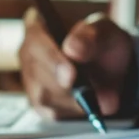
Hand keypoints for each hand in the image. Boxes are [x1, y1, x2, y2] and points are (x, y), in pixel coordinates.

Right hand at [19, 9, 133, 118]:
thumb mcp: (105, 31)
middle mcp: (28, 53)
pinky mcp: (39, 103)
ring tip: (95, 94)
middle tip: (88, 92)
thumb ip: (90, 35)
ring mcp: (30, 79)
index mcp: (38, 24)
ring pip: (44, 97)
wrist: (110, 64)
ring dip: (73, 99)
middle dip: (64, 85)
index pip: (35, 40)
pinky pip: (52, 113)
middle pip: (37, 74)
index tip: (70, 75)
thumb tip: (72, 48)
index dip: (52, 59)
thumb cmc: (102, 41)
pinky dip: (75, 111)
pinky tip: (88, 102)